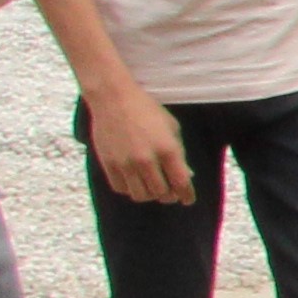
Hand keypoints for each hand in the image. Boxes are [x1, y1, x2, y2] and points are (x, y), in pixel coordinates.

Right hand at [84, 82, 194, 205]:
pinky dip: (130, 189)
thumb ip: (179, 154)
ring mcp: (125, 163)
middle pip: (161, 194)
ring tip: (153, 187)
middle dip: (169, 196)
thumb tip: (186, 177)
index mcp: (168, 150)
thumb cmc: (147, 111)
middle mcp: (146, 160)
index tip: (188, 199)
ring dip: (150, 195)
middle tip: (170, 194)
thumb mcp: (172, 128)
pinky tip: (135, 181)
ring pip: (141, 195)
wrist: (113, 98)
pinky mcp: (108, 164)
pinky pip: (121, 189)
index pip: (181, 184)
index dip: (187, 195)